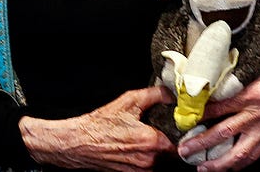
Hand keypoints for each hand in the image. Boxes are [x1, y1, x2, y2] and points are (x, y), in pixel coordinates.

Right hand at [19, 85, 175, 171]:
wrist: (80, 142)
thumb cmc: (102, 124)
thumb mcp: (129, 101)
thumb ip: (156, 95)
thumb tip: (172, 95)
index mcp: (151, 141)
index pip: (179, 143)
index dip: (179, 135)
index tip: (177, 129)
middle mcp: (148, 160)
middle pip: (170, 154)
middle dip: (167, 144)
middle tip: (159, 132)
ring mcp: (139, 171)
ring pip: (159, 163)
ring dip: (156, 154)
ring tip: (144, 140)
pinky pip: (147, 169)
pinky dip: (146, 161)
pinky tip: (136, 149)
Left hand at [178, 56, 259, 171]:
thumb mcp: (251, 69)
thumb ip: (231, 80)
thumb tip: (205, 87)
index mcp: (251, 93)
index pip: (220, 107)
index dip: (201, 115)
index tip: (185, 119)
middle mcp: (258, 113)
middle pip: (225, 132)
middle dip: (202, 143)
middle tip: (185, 149)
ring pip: (240, 152)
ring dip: (219, 163)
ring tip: (202, 168)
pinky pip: (254, 155)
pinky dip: (238, 164)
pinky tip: (226, 167)